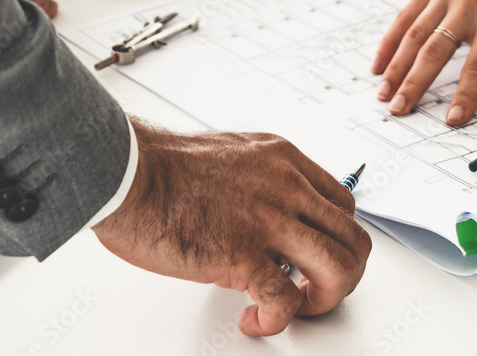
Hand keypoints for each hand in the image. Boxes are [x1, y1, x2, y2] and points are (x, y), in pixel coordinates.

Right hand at [92, 119, 370, 336]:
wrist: (123, 171)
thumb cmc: (160, 167)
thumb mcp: (233, 155)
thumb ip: (261, 180)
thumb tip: (269, 215)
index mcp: (284, 160)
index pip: (343, 204)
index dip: (338, 238)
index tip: (320, 257)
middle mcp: (287, 186)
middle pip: (352, 237)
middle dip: (344, 274)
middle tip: (317, 291)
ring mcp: (268, 220)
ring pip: (337, 266)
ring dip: (325, 298)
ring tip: (298, 308)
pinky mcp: (242, 254)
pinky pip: (284, 300)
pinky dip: (276, 320)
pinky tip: (253, 319)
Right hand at [373, 0, 476, 124]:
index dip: (465, 94)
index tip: (453, 118)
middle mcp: (468, 3)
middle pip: (434, 52)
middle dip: (414, 85)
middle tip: (399, 110)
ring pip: (414, 35)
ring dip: (396, 67)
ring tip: (384, 93)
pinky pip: (406, 14)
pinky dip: (390, 39)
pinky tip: (380, 61)